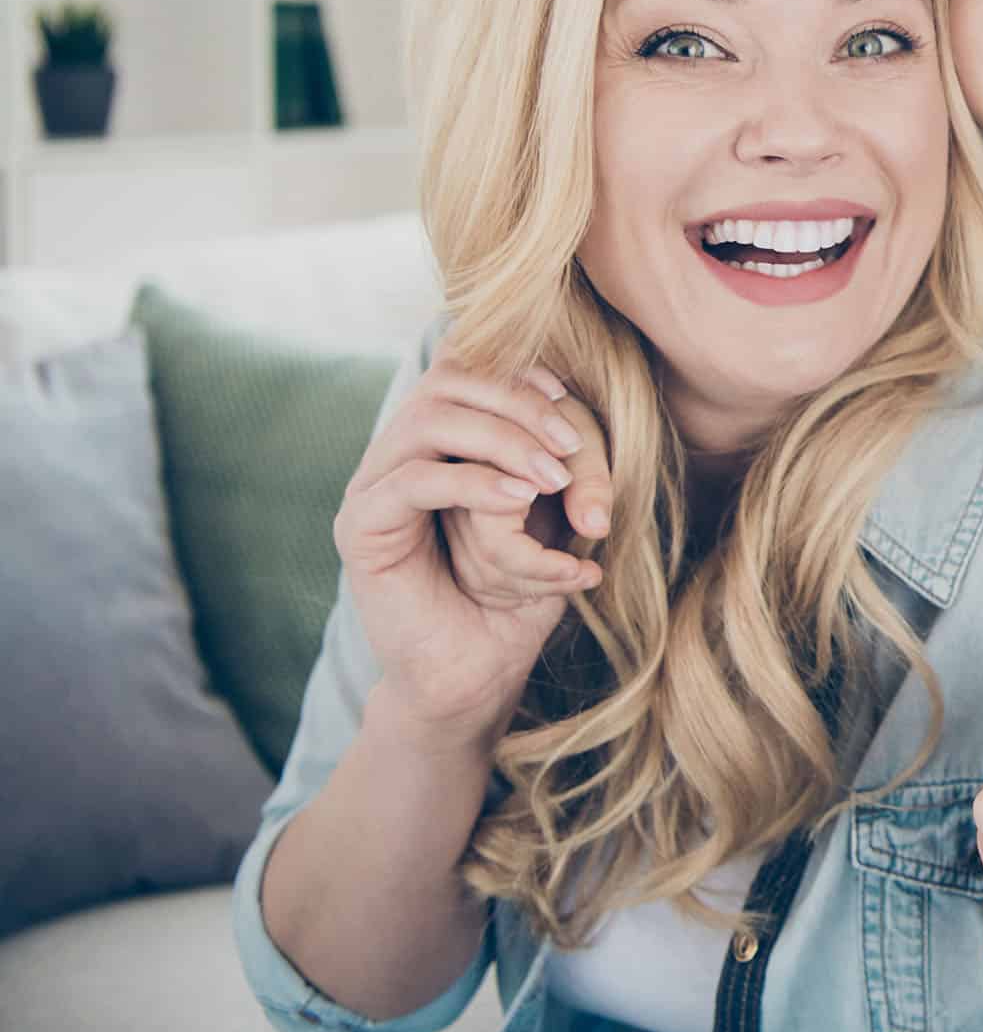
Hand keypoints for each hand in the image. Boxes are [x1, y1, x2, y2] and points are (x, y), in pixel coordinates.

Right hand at [334, 360, 612, 740]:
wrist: (478, 666)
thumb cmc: (520, 588)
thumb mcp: (553, 511)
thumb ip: (557, 453)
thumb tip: (568, 394)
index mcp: (437, 437)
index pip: (464, 365)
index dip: (517, 372)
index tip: (568, 400)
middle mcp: (397, 450)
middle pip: (447, 381)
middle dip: (518, 404)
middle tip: (571, 447)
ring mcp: (372, 484)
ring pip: (429, 420)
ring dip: (502, 439)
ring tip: (552, 478)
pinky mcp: (362, 527)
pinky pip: (412, 479)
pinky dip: (472, 481)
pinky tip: (518, 499)